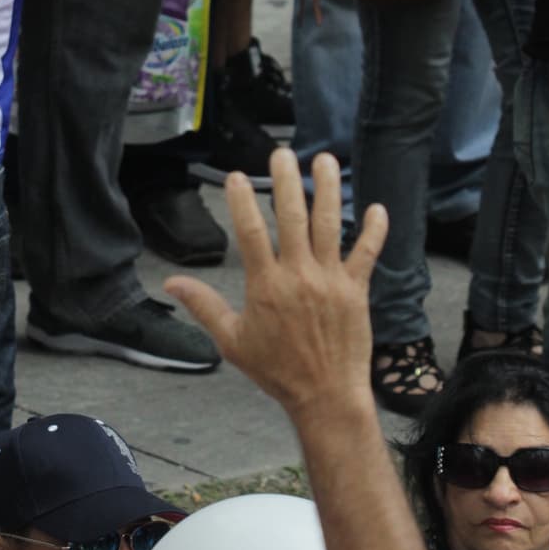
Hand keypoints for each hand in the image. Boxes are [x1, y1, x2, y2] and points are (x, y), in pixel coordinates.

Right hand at [164, 151, 387, 419]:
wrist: (325, 396)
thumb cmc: (277, 370)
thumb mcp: (232, 341)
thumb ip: (204, 306)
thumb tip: (171, 282)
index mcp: (266, 286)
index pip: (251, 234)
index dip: (242, 202)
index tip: (237, 176)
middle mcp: (299, 276)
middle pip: (292, 218)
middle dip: (286, 182)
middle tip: (282, 153)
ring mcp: (331, 281)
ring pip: (330, 226)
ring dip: (327, 190)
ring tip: (325, 160)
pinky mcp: (357, 290)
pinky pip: (367, 254)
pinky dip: (373, 230)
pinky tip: (376, 207)